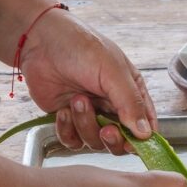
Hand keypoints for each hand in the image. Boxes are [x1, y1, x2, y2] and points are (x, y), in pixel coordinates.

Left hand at [20, 10, 157, 154]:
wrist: (41, 42)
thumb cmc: (81, 47)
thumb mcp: (112, 72)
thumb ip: (131, 103)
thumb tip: (146, 134)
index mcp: (131, 92)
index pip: (145, 125)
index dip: (142, 139)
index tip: (134, 144)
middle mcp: (112, 106)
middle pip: (121, 141)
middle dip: (113, 139)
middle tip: (106, 130)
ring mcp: (89, 115)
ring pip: (95, 142)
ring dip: (85, 124)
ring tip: (77, 99)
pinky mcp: (67, 120)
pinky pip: (72, 141)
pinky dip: (67, 130)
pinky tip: (62, 110)